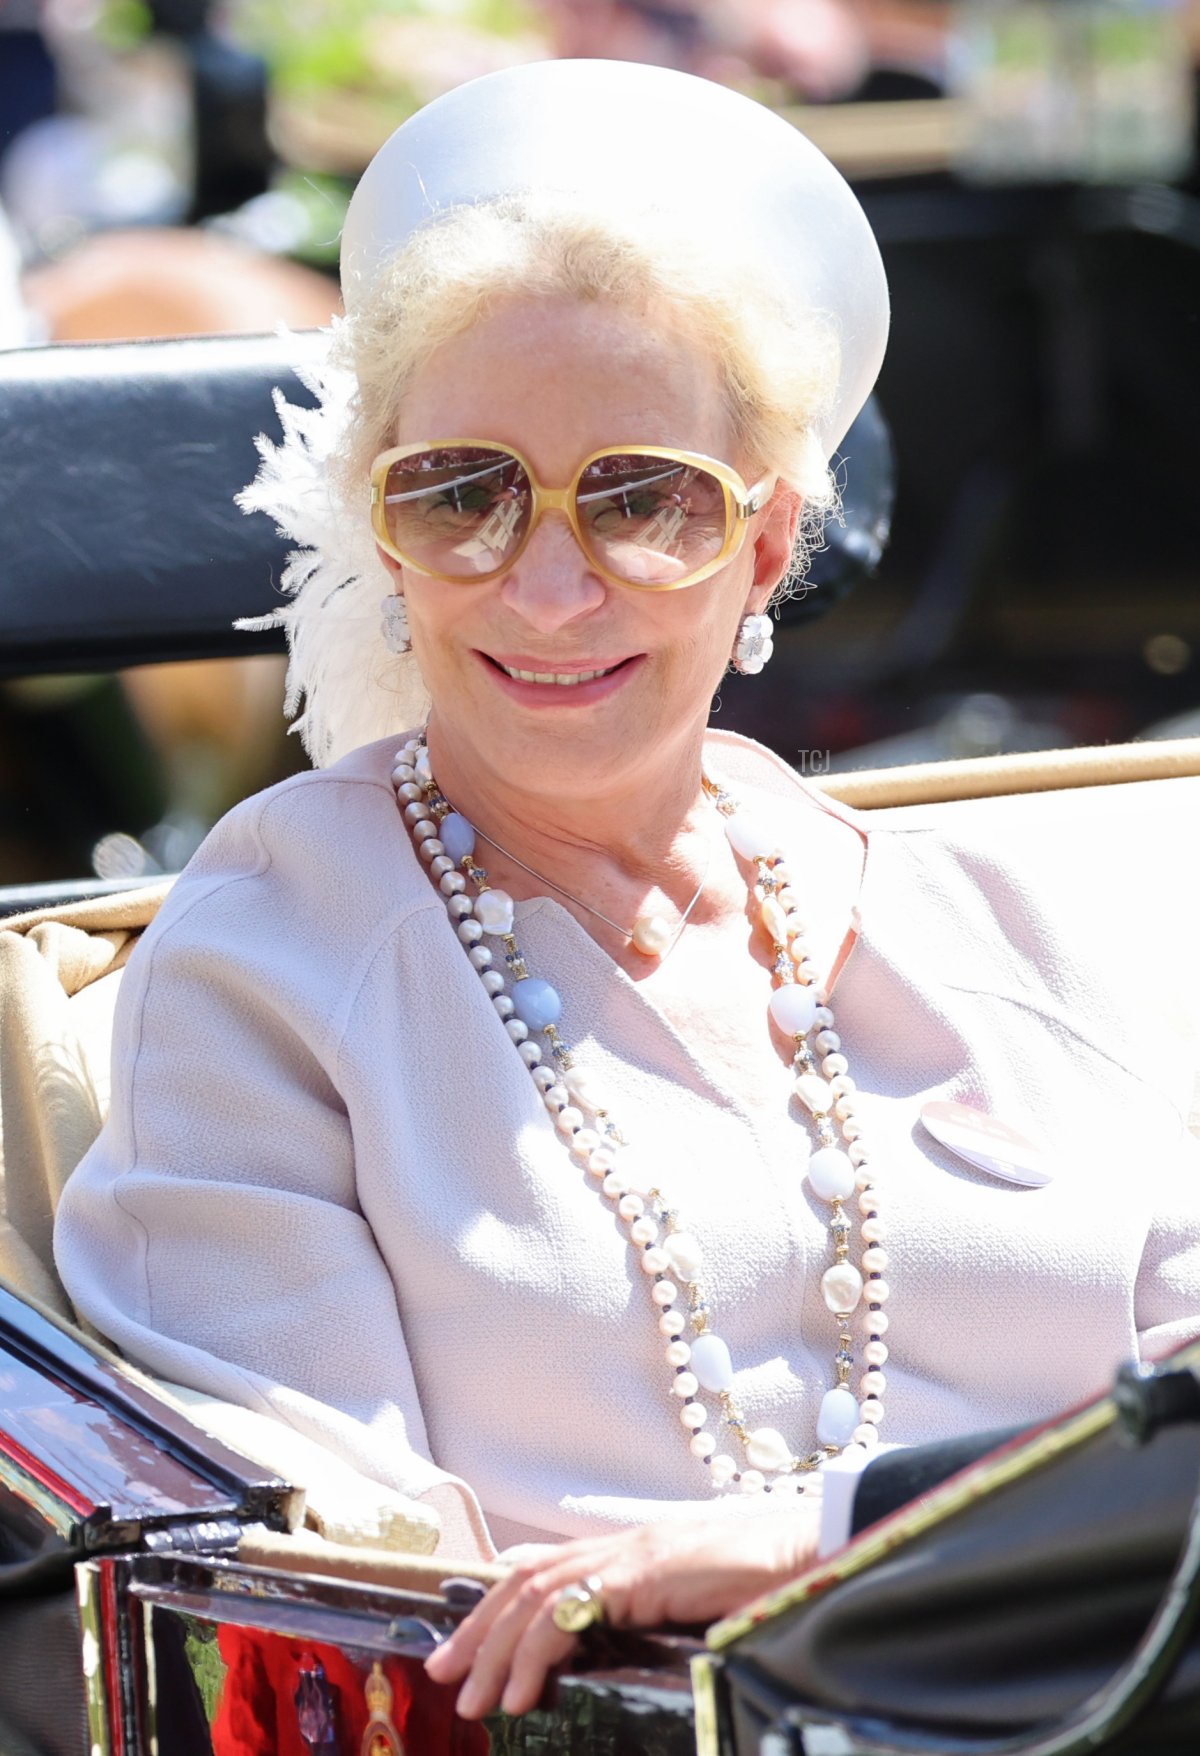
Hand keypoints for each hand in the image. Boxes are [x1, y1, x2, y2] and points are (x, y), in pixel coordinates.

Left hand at [424, 1505, 817, 1718]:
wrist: (816, 1551)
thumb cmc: (770, 1583)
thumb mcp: (698, 1609)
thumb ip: (656, 1622)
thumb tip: (622, 1655)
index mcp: (631, 1555)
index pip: (544, 1573)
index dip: (499, 1610)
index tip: (467, 1652)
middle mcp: (621, 1547)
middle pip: (524, 1581)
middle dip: (478, 1630)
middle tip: (444, 1675)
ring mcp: (630, 1554)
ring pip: (534, 1595)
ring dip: (496, 1649)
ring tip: (474, 1698)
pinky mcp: (641, 1572)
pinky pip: (569, 1611)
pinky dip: (536, 1652)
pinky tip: (523, 1691)